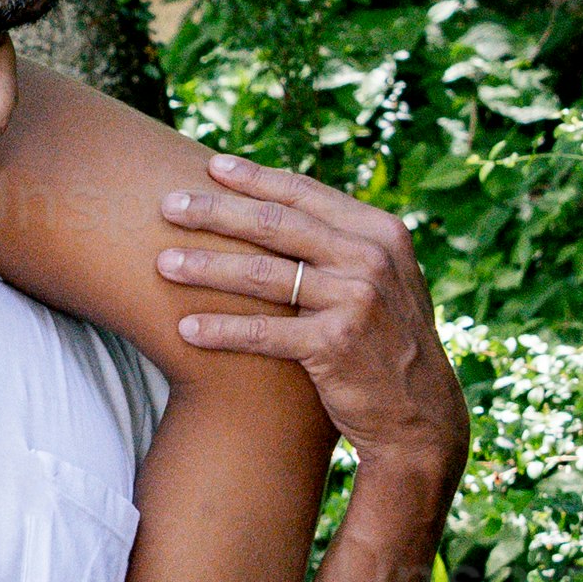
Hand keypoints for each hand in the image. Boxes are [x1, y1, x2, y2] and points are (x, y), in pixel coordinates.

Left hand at [154, 155, 457, 467]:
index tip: (211, 167)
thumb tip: (283, 206)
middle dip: (216, 212)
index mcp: (380, 232)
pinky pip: (264, 332)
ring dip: (206, 267)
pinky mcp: (335, 344)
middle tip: (168, 205)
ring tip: (162, 263)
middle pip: (276, 225)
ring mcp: (355, 299)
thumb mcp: (384, 279)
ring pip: (263, 275)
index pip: (305, 194)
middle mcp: (370, 258)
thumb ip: (344, 243)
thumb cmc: (387, 341)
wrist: (420, 414)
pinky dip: (222, 330)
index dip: (255, 178)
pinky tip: (184, 329)